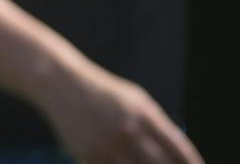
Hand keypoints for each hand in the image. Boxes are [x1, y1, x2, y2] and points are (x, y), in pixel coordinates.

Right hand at [38, 57, 203, 163]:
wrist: (60, 83)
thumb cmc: (104, 92)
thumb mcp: (135, 100)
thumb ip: (158, 125)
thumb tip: (179, 156)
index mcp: (145, 114)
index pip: (179, 150)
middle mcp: (129, 131)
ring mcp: (108, 145)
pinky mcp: (89, 155)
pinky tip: (126, 163)